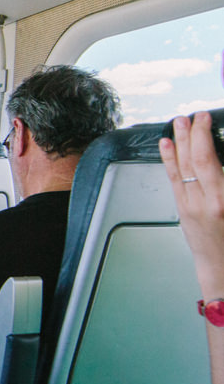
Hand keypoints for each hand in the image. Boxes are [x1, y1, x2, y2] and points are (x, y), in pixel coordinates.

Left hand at [159, 112, 223, 295]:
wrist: (223, 268)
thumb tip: (218, 160)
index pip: (212, 160)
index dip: (207, 136)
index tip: (208, 119)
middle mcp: (208, 201)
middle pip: (198, 158)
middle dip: (195, 133)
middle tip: (195, 115)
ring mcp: (192, 205)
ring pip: (183, 166)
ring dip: (180, 141)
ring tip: (179, 122)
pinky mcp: (182, 209)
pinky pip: (174, 178)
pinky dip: (169, 159)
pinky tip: (166, 144)